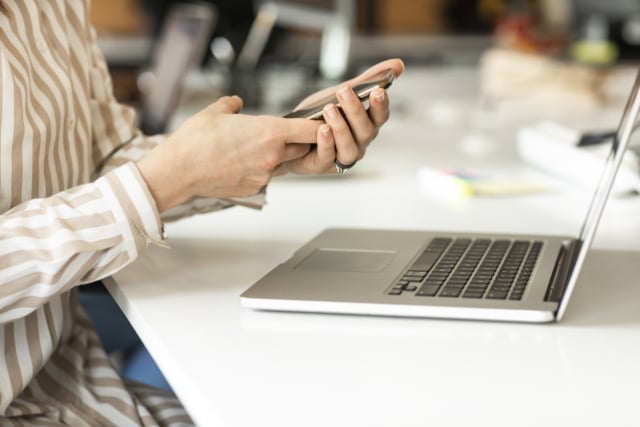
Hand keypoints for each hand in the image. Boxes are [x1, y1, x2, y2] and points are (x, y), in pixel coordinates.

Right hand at [137, 96, 320, 211]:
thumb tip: (238, 103)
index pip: (310, 130)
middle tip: (281, 133)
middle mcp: (272, 156)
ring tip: (250, 148)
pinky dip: (258, 169)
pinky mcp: (254, 189)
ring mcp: (265, 175)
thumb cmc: (195, 140)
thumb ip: (233, 104)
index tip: (321, 122)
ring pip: (281, 164)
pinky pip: (265, 177)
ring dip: (275, 156)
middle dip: (296, 141)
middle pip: (301, 148)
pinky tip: (238, 163)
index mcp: (270, 132)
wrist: (178, 170)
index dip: (319, 125)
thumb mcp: (216, 111)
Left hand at [277, 58, 404, 174]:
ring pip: (350, 148)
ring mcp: (343, 156)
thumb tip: (398, 65)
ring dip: (341, 128)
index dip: (381, 105)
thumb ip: (368, 80)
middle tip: (343, 91)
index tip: (378, 91)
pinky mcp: (324, 165)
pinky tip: (322, 129)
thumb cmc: (319, 114)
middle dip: (355, 111)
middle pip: (366, 131)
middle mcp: (359, 143)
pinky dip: (326, 142)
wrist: (290, 133)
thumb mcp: (342, 93)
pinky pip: (328, 157)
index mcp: (367, 125)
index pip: (381, 117)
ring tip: (329, 109)